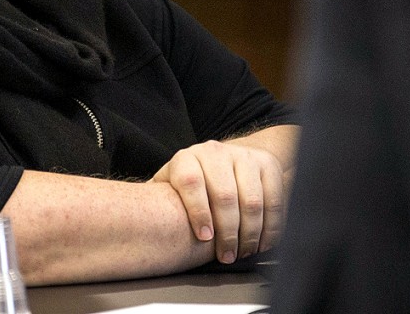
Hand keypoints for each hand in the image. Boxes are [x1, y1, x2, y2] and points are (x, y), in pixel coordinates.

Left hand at [152, 139, 284, 263]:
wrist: (226, 158)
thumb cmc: (193, 181)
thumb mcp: (170, 186)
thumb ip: (157, 202)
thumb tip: (135, 226)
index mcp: (186, 158)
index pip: (191, 182)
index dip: (198, 212)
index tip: (204, 238)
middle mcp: (214, 152)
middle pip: (224, 195)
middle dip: (227, 233)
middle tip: (227, 256)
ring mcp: (243, 156)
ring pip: (251, 200)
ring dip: (250, 233)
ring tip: (243, 252)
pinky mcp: (267, 164)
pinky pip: (274, 199)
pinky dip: (271, 226)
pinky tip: (262, 242)